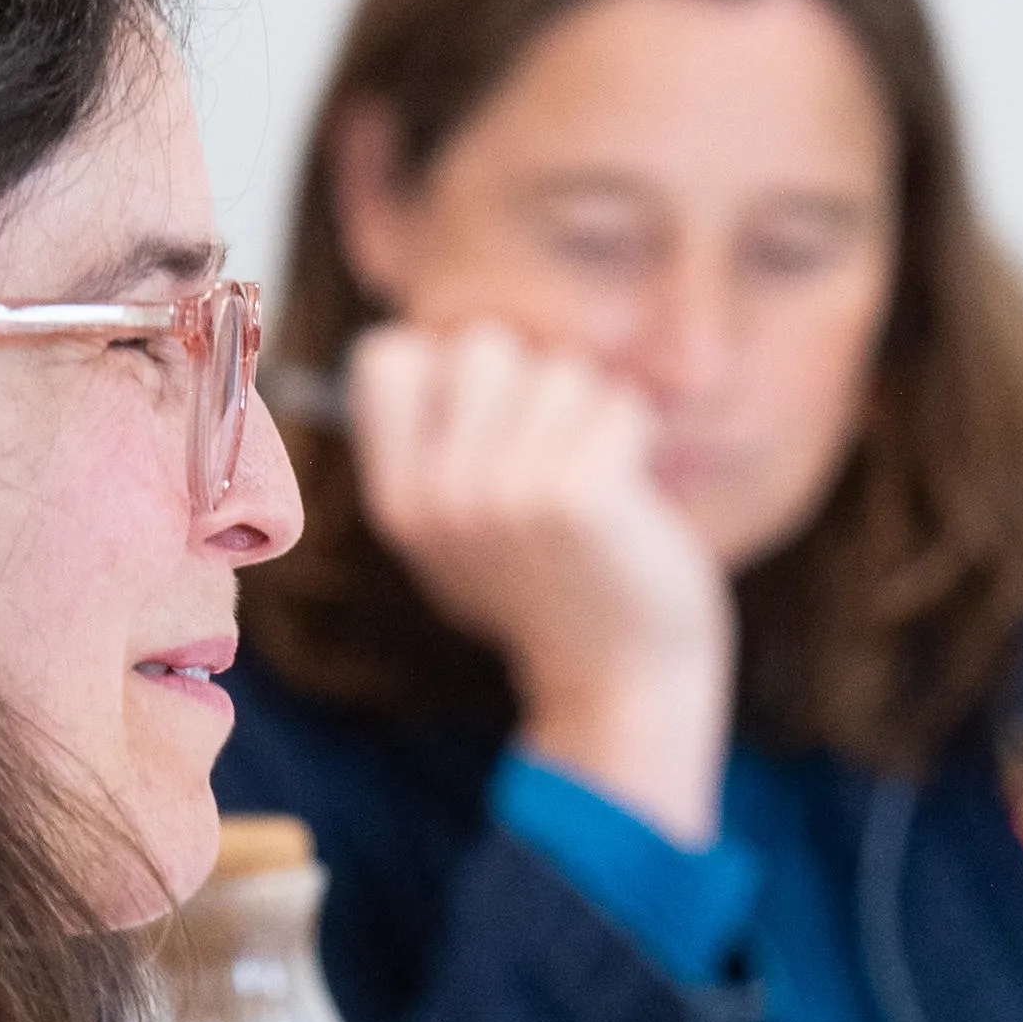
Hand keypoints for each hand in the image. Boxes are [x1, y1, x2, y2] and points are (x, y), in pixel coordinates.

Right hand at [344, 320, 733, 840]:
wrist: (621, 681)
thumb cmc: (552, 588)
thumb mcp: (459, 530)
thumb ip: (436, 445)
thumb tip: (431, 340)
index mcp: (396, 502)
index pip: (386, 356)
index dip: (443, 368)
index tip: (486, 426)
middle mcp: (437, 497)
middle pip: (482, 346)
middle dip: (534, 388)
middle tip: (551, 466)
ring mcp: (501, 496)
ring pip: (561, 370)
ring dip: (592, 416)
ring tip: (592, 489)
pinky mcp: (574, 497)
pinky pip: (620, 402)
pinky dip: (637, 436)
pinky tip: (629, 498)